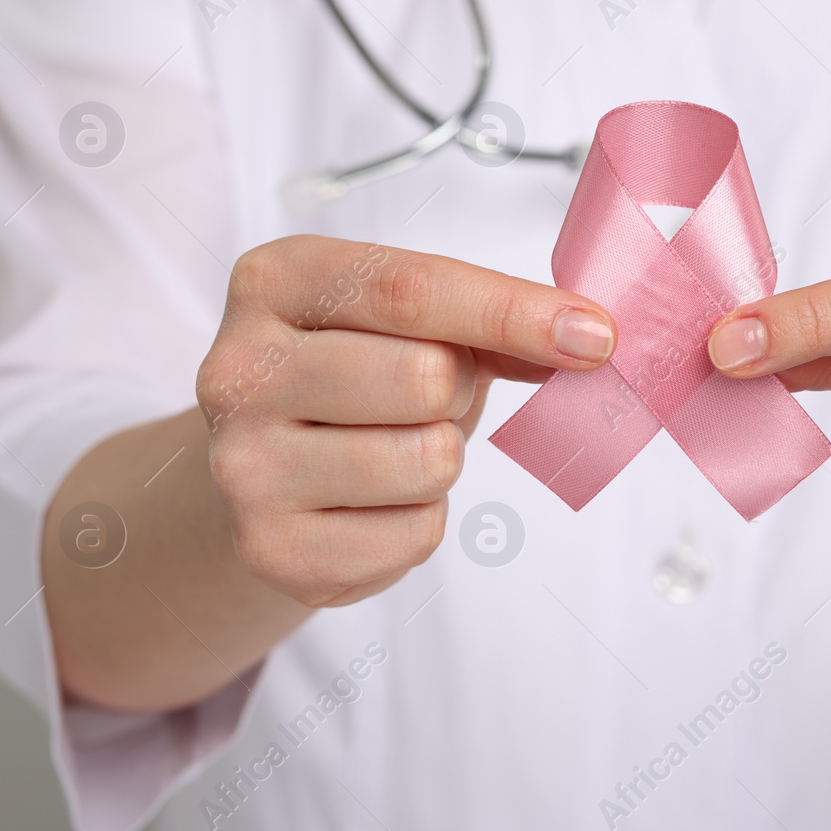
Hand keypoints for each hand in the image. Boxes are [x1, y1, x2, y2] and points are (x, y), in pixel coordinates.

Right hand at [197, 235, 616, 607]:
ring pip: (427, 459)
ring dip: (442, 458)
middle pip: (424, 376)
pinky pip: (415, 534)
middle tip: (429, 398)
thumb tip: (585, 338)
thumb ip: (488, 321)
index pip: (411, 288)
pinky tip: (374, 503)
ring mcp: (242, 465)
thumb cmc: (352, 378)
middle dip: (459, 392)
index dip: (513, 312)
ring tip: (394, 447)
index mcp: (273, 282)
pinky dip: (421, 520)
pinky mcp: (269, 548)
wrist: (260, 471)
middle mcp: (238, 369)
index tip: (593, 334)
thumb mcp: (406, 323)